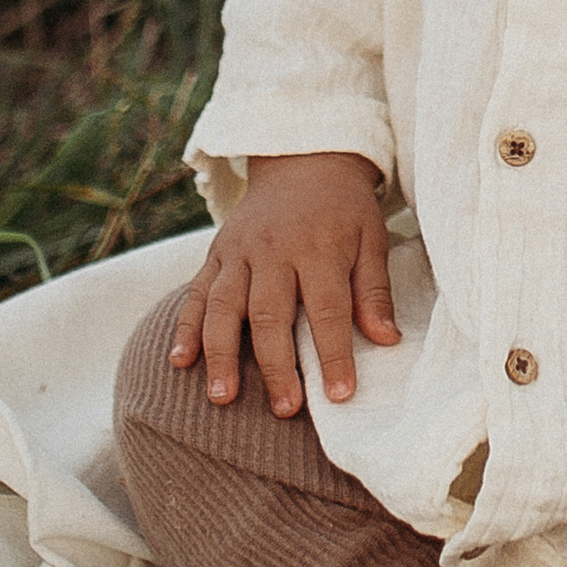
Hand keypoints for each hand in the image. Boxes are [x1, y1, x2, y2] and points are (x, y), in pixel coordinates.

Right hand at [169, 152, 400, 417]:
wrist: (303, 158)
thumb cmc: (344, 208)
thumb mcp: (372, 238)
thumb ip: (374, 290)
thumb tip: (386, 339)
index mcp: (318, 247)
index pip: (328, 309)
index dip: (334, 354)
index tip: (340, 395)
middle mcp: (274, 250)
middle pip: (271, 313)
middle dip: (276, 365)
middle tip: (285, 409)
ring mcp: (239, 251)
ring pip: (225, 306)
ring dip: (221, 353)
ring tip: (222, 397)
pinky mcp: (216, 252)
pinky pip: (196, 292)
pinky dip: (185, 327)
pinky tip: (180, 361)